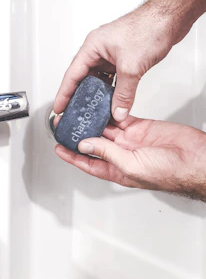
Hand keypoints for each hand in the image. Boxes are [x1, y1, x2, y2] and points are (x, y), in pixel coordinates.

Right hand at [54, 3, 174, 121]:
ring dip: (99, 95)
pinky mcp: (124, 58)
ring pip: (100, 80)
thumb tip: (118, 111)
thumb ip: (124, 94)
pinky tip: (113, 102)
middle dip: (80, 97)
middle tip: (76, 114)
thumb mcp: (131, 67)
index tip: (59, 108)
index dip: (64, 94)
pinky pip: (113, 79)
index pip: (72, 75)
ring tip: (94, 112)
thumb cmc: (149, 28)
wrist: (170, 18)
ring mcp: (112, 54)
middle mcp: (99, 50)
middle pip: (84, 78)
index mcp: (92, 46)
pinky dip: (112, 90)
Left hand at [55, 116, 205, 199]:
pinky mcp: (140, 126)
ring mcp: (131, 140)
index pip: (89, 162)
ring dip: (93, 120)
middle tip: (66, 124)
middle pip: (94, 142)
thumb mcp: (132, 166)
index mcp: (118, 169)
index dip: (72, 156)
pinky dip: (111, 111)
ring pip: (106, 127)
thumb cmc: (170, 173)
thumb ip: (108, 154)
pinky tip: (100, 105)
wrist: (193, 158)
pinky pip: (121, 117)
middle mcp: (122, 154)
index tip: (59, 147)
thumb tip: (86, 146)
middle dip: (80, 134)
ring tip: (79, 112)